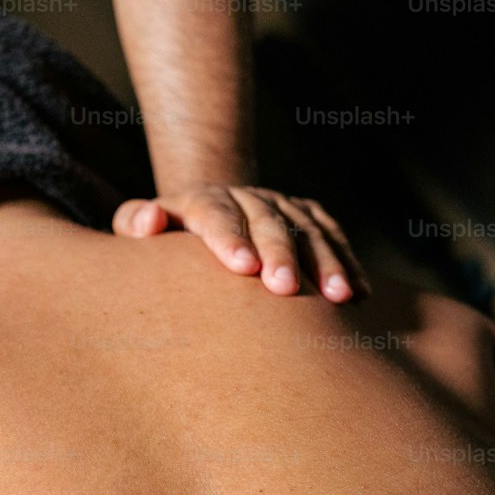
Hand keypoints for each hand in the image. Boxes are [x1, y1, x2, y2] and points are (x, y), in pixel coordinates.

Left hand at [113, 184, 369, 301]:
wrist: (207, 209)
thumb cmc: (167, 238)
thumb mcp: (139, 226)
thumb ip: (134, 222)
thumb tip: (150, 221)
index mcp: (203, 200)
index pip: (216, 213)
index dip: (229, 238)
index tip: (243, 267)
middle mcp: (246, 197)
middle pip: (266, 221)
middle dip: (280, 253)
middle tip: (286, 289)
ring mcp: (281, 203)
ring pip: (308, 228)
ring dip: (326, 261)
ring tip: (339, 297)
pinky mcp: (308, 214)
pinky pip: (332, 234)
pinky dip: (348, 261)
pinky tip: (359, 293)